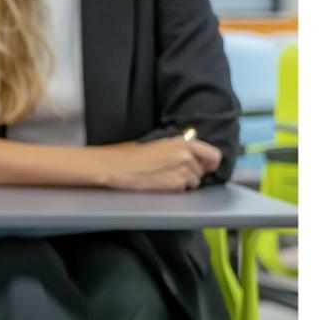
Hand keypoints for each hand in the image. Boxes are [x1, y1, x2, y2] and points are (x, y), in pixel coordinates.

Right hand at [99, 135, 222, 190]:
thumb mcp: (157, 143)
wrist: (117, 166)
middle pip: (203, 170)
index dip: (209, 162)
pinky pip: (184, 189)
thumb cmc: (129, 154)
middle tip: (174, 171)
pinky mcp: (176, 185)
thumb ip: (178, 148)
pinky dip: (176, 188)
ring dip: (184, 182)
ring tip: (165, 177)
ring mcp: (183, 171)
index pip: (214, 155)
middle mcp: (187, 156)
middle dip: (192, 172)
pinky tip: (161, 183)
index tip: (204, 165)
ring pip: (195, 182)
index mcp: (183, 142)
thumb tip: (190, 154)